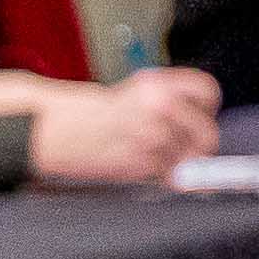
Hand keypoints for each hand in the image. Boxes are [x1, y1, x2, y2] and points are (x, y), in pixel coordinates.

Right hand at [22, 67, 221, 184]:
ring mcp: (152, 136)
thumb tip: (198, 127)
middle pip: (206, 131)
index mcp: (155, 84)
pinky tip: (142, 164)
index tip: (202, 114)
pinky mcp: (142, 163)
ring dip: (178, 161)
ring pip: (190, 157)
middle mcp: (158, 106)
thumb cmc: (86, 115)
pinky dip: (163, 175)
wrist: (52, 132)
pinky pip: (170, 174)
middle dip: (201, 143)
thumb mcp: (130, 95)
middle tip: (185, 145)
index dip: (207, 107)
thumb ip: (166, 105)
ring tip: (151, 154)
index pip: (206, 91)